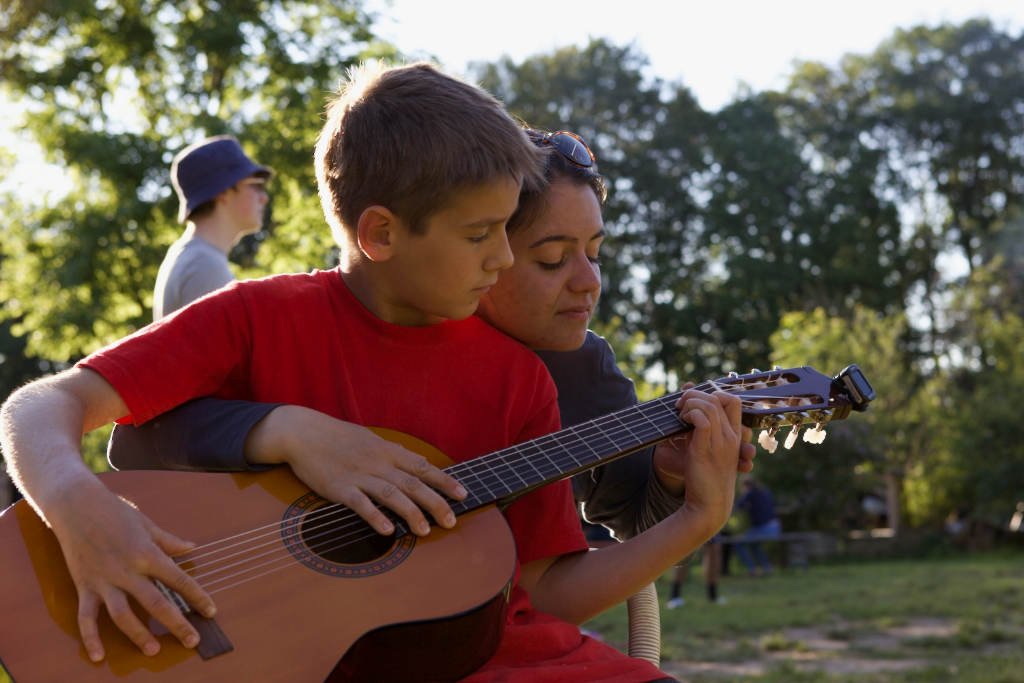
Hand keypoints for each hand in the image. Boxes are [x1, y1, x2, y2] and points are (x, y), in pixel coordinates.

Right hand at [47, 474, 215, 662]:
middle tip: (192, 642)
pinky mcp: (84, 586)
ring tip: (153, 651)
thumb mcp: (147, 524)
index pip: (178, 580)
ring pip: (123, 614)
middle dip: (176, 624)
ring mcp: (104, 581)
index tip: (211, 611)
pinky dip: (90, 638)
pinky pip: (86, 617)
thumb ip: (169, 541)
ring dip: (138, 634)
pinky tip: (98, 656)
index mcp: (147, 554)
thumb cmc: (115, 512)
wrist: (76, 506)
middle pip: (156, 603)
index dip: (197, 597)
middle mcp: (127, 571)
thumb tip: (192, 548)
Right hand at [246, 406, 466, 536]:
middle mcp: (378, 462)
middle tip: (451, 521)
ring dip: (411, 513)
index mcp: (387, 451)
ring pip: (391, 494)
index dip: (445, 481)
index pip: (423, 467)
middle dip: (435, 503)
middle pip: (413, 484)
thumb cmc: (338, 437)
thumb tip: (420, 463)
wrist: (303, 432)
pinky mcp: (339, 487)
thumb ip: (396, 454)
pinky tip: (387, 531)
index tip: (463, 495)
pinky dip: (375, 517)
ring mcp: (359, 474)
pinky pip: (360, 504)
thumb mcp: (372, 440)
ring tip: (424, 531)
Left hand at [653, 385, 755, 493]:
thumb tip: (690, 407)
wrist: (709, 506)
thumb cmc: (707, 477)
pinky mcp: (705, 450)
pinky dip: (690, 414)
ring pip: (710, 406)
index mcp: (734, 436)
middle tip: (681, 404)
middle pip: (719, 399)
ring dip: (690, 402)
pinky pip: (701, 420)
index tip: (696, 402)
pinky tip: (682, 421)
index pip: (733, 401)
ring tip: (680, 412)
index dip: (714, 394)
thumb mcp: (709, 449)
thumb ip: (703, 429)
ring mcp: (720, 443)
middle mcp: (730, 437)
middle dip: (697, 394)